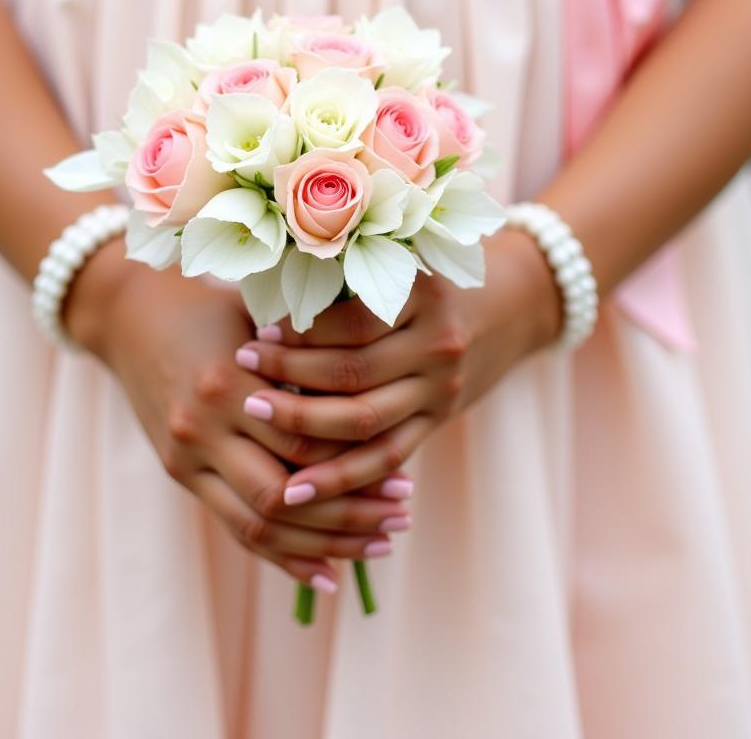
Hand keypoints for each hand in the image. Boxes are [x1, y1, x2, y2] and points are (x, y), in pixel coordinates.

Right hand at [63, 239, 414, 589]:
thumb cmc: (212, 307)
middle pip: (283, 495)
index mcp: (226, 381)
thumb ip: (309, 354)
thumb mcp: (260, 317)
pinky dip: (284, 556)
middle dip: (349, 513)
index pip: (303, 442)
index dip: (356, 463)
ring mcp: (186, 458)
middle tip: (401, 514)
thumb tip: (385, 390)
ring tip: (380, 541)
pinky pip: (236, 529)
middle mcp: (201, 427)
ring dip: (325, 542)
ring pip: (260, 524)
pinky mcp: (181, 475)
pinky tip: (330, 572)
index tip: (404, 473)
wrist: (131, 317)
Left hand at [235, 229, 561, 504]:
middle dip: (289, 375)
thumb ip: (348, 276)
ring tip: (254, 417)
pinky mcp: (437, 421)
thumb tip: (263, 294)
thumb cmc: (431, 278)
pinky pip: (384, 457)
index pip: (352, 322)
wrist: (509, 307)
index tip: (258, 329)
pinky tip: (295, 488)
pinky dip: (339, 477)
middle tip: (241, 365)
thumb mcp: (402, 262)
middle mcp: (437, 344)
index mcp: (424, 295)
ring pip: (364, 421)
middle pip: (353, 372)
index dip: (301, 330)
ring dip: (303, 427)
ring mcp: (441, 389)